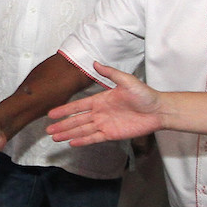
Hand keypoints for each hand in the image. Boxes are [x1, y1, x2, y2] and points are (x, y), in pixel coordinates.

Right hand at [46, 62, 163, 144]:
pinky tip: (72, 143)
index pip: (79, 106)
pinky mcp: (112, 134)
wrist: (158, 110)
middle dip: (62, 125)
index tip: (51, 113)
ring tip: (55, 137)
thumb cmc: (144, 94)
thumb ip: (110, 73)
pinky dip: (83, 140)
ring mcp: (105, 124)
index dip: (65, 110)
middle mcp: (100, 112)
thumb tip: (95, 63)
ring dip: (69, 133)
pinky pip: (94, 138)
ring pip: (82, 130)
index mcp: (101, 99)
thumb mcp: (127, 80)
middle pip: (77, 120)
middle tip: (48, 129)